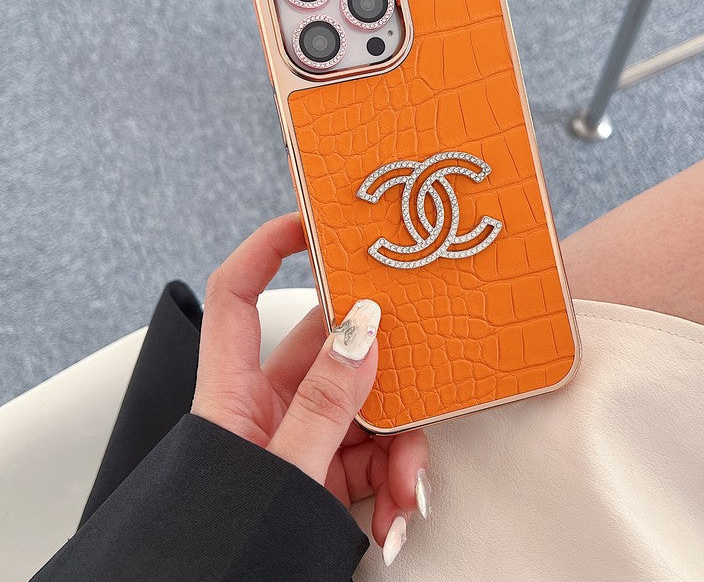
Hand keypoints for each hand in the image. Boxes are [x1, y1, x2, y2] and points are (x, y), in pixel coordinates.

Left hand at [191, 213, 429, 565]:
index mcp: (234, 391)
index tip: (315, 220)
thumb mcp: (283, 471)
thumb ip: (325, 404)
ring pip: (364, 406)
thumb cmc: (226, 543)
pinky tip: (399, 510)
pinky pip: (373, 456)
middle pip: (328, 350)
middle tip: (416, 358)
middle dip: (378, 363)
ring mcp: (303, 437)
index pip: (237, 294)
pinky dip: (394, 478)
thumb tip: (360, 332)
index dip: (267, 247)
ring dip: (397, 441)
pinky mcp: (328, 471)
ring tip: (407, 484)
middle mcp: (269, 405)